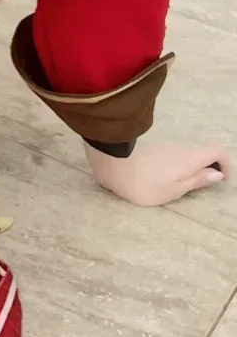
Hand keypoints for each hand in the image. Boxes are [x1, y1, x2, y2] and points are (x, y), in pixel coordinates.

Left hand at [86, 140, 229, 205]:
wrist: (111, 165)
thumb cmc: (144, 184)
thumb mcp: (174, 190)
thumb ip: (196, 181)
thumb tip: (217, 174)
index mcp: (189, 158)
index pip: (217, 151)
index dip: (225, 164)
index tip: (222, 179)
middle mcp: (180, 148)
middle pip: (201, 154)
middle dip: (205, 170)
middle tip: (194, 189)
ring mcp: (164, 145)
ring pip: (185, 156)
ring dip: (188, 169)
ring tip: (173, 187)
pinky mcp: (152, 148)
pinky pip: (171, 156)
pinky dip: (174, 166)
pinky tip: (159, 179)